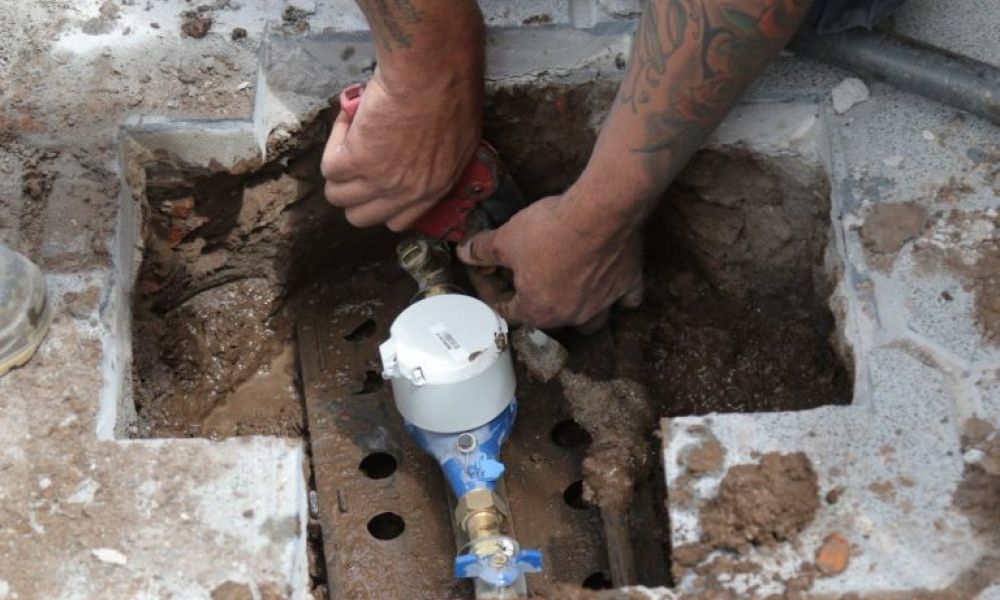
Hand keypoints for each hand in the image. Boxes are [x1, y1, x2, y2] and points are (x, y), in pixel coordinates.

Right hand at [320, 69, 481, 230]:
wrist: (432, 74)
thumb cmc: (453, 93)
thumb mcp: (462, 138)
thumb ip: (440, 159)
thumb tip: (419, 156)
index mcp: (434, 189)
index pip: (398, 220)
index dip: (381, 203)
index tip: (377, 182)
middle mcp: (406, 192)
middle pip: (362, 217)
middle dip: (353, 193)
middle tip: (355, 162)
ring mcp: (380, 180)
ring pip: (338, 196)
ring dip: (338, 170)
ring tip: (350, 139)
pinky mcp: (356, 161)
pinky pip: (329, 167)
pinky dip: (333, 142)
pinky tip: (347, 122)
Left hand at [456, 191, 643, 330]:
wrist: (600, 211)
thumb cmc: (551, 229)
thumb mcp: (506, 237)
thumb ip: (482, 250)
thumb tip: (463, 253)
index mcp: (538, 310)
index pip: (505, 310)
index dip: (488, 290)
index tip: (483, 272)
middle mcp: (572, 315)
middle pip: (547, 318)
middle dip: (532, 302)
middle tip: (523, 280)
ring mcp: (603, 302)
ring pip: (590, 321)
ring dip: (579, 313)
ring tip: (570, 297)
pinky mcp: (627, 283)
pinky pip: (625, 298)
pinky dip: (620, 295)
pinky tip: (614, 285)